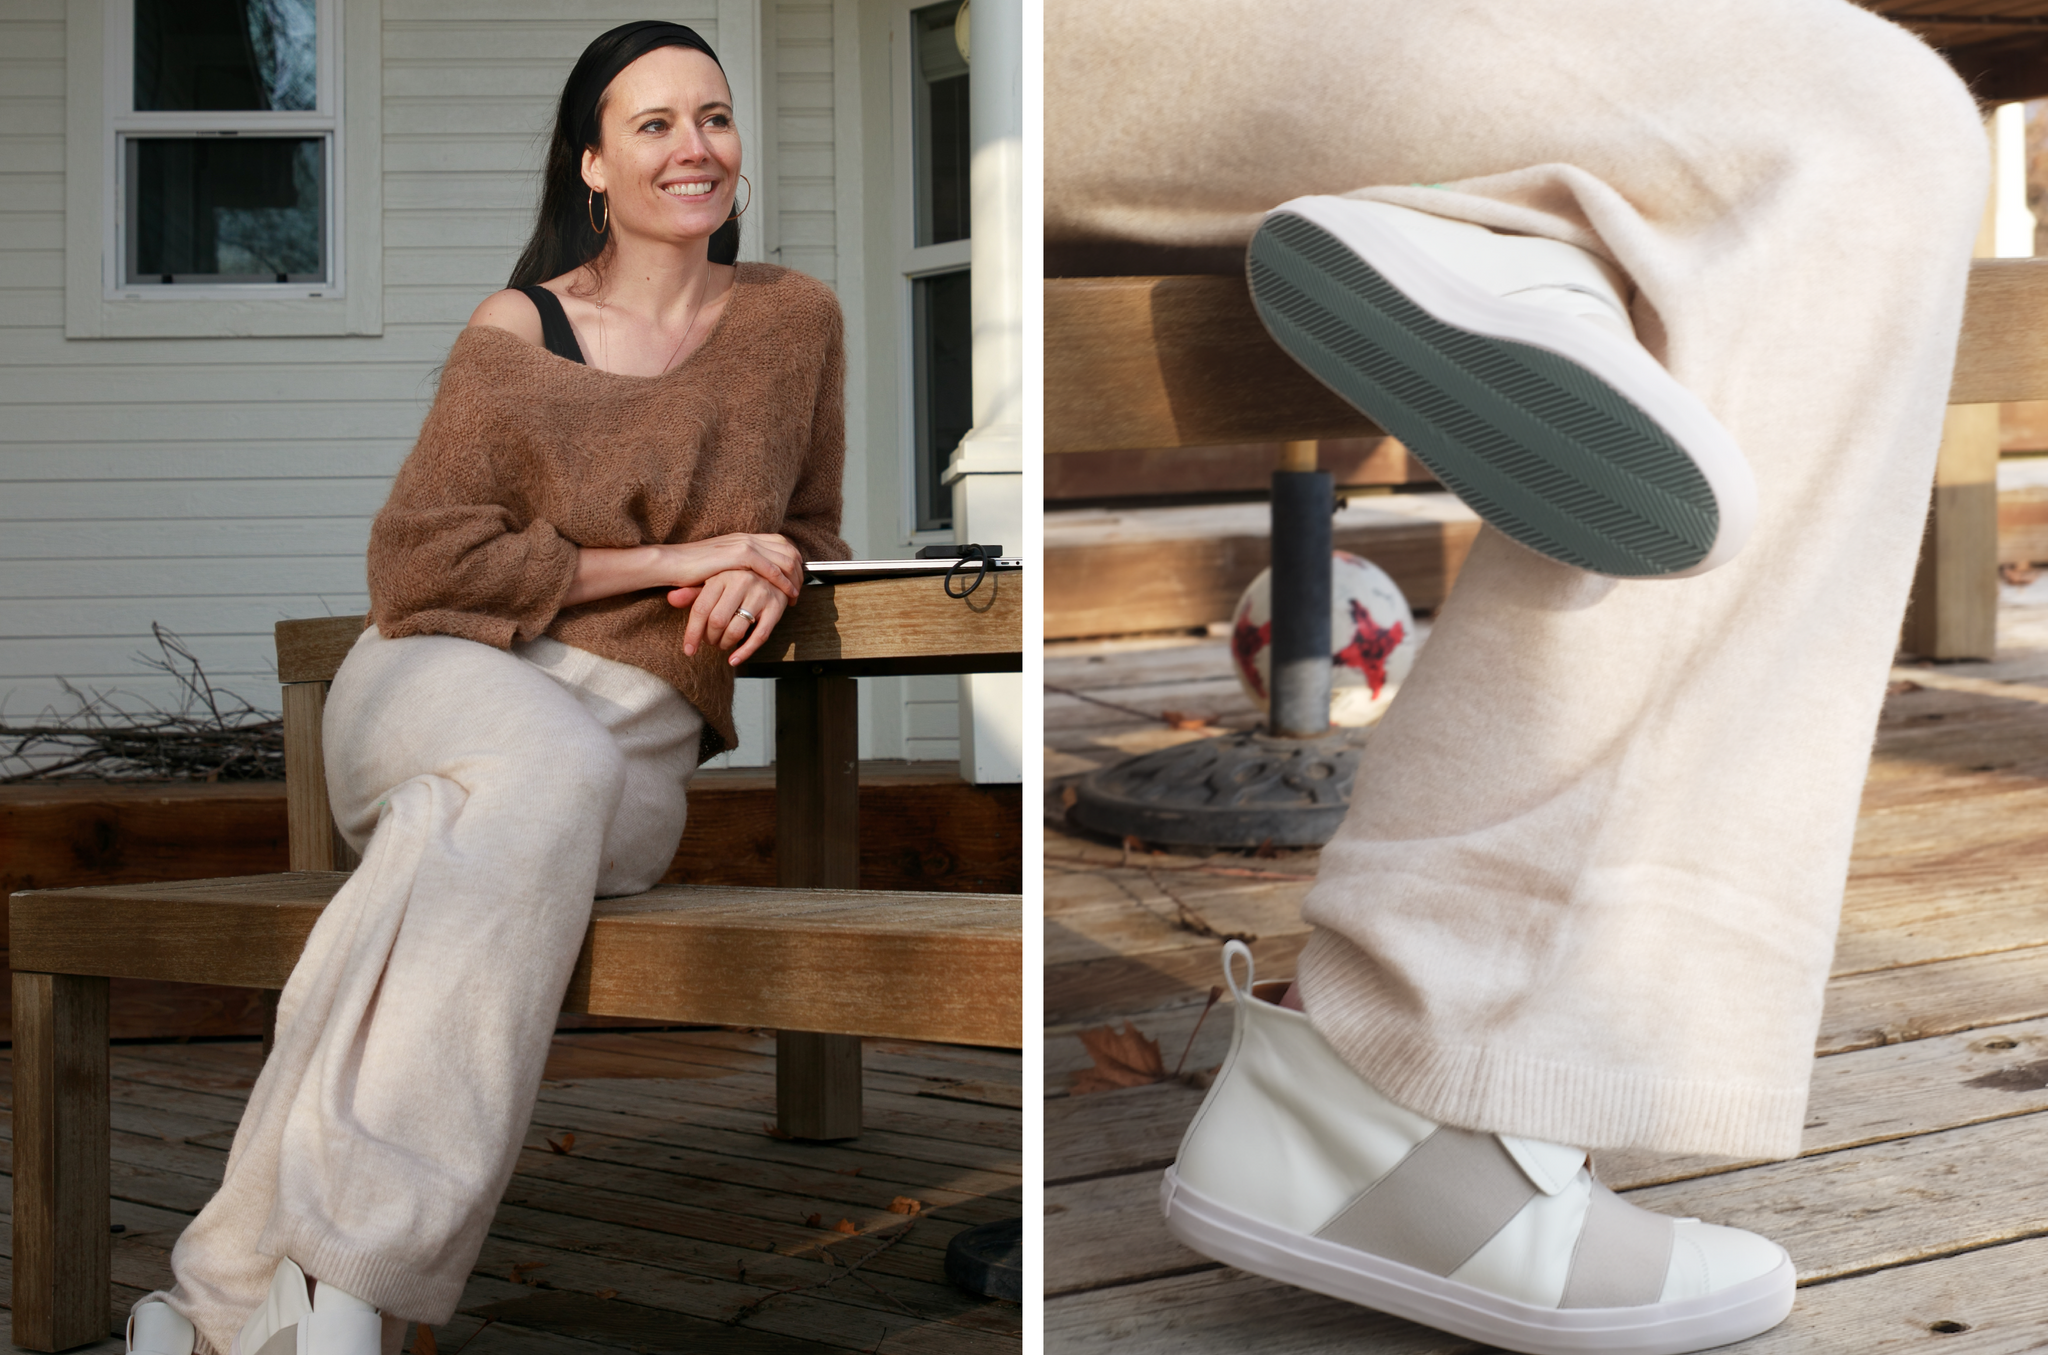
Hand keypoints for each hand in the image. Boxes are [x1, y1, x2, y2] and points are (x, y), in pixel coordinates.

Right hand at [566, 533, 803, 607]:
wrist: (669, 563)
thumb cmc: (689, 569)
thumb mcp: (720, 567)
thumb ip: (737, 568)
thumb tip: (750, 580)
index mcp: (743, 537)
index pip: (780, 544)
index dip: (794, 562)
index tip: (797, 580)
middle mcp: (746, 537)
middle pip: (787, 549)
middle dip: (799, 571)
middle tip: (801, 590)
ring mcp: (742, 543)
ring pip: (783, 557)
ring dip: (794, 577)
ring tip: (796, 595)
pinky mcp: (737, 554)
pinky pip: (769, 566)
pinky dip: (782, 580)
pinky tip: (787, 593)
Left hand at [679, 568, 791, 664]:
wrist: (774, 570)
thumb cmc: (737, 580)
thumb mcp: (714, 582)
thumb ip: (693, 593)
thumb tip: (671, 599)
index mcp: (722, 575)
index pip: (701, 608)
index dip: (692, 632)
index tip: (688, 649)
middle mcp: (742, 581)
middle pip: (717, 621)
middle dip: (710, 638)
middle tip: (710, 642)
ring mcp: (761, 593)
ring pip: (737, 630)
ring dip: (726, 644)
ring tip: (723, 644)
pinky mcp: (777, 606)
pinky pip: (760, 636)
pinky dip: (745, 652)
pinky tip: (734, 659)